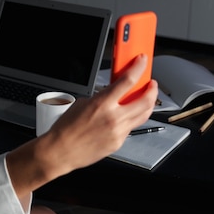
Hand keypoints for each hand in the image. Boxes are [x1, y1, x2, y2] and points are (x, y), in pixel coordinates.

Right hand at [45, 53, 157, 169]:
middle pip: (145, 100)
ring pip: (143, 115)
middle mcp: (113, 117)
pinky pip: (131, 128)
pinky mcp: (119, 142)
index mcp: (102, 103)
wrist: (61, 151)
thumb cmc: (67, 128)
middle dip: (152, 89)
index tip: (142, 61)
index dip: (139, 68)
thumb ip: (101, 97)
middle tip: (151, 84)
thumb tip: (112, 94)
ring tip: (147, 99)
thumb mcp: (83, 103)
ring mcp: (118, 131)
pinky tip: (128, 116)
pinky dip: (132, 119)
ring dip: (148, 104)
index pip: (128, 81)